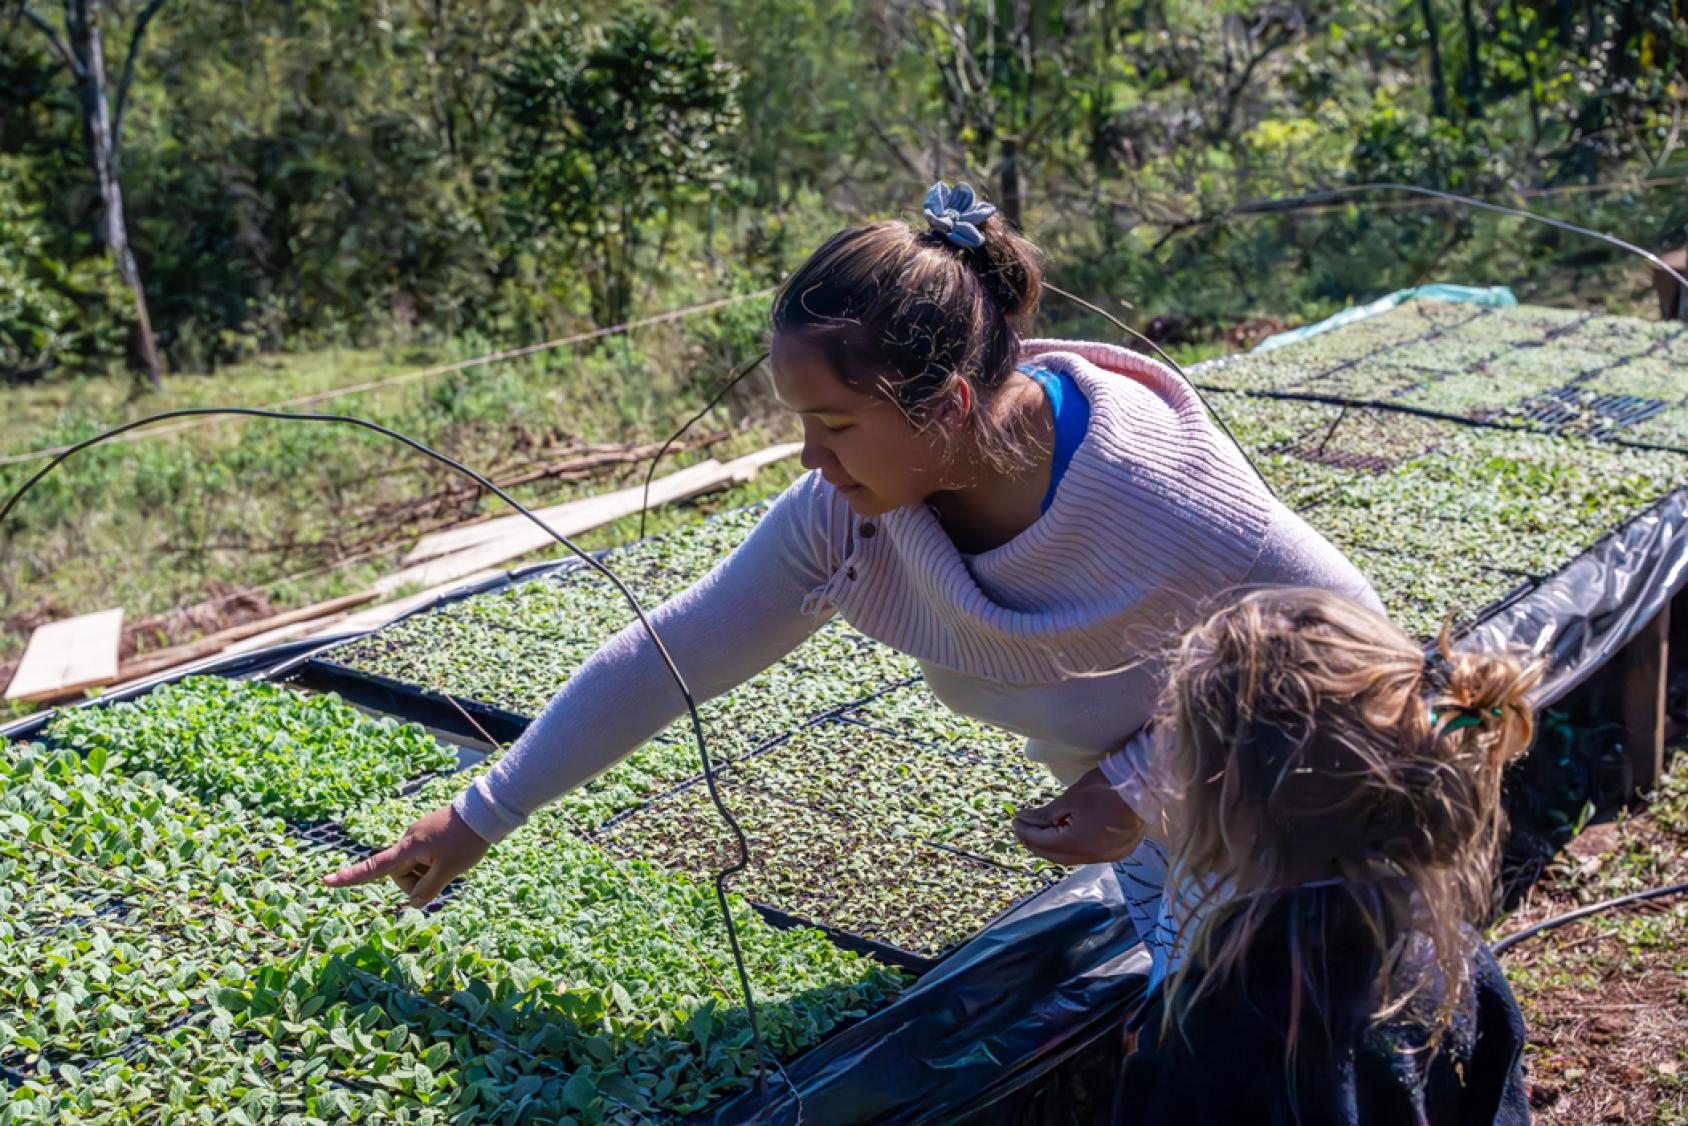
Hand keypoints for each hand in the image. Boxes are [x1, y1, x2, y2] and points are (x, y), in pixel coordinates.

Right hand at [323, 803, 489, 908]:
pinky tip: (454, 854)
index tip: (326, 882)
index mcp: (408, 848)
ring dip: (429, 872)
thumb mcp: (449, 870)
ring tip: (452, 861)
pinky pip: (425, 857)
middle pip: (401, 874)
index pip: (375, 867)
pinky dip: (435, 863)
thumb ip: (429, 889)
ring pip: (415, 867)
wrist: (485, 812)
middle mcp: (408, 840)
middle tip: (445, 876)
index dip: (351, 878)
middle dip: (418, 882)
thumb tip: (413, 903)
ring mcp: (418, 836)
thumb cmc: (467, 841)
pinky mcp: (428, 834)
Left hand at [1012, 767, 1145, 865]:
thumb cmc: (1106, 787)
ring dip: (1054, 846)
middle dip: (1036, 842)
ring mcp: (1107, 857)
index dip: (1026, 832)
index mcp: (1078, 843)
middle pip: (1055, 856)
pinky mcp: (1118, 852)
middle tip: (1023, 828)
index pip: (1043, 843)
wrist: (1145, 786)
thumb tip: (1024, 819)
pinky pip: (1088, 855)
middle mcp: (1092, 856)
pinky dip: (1073, 847)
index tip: (1015, 820)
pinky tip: (1066, 834)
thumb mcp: (1071, 798)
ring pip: (1072, 858)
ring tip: (1042, 830)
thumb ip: (1045, 814)